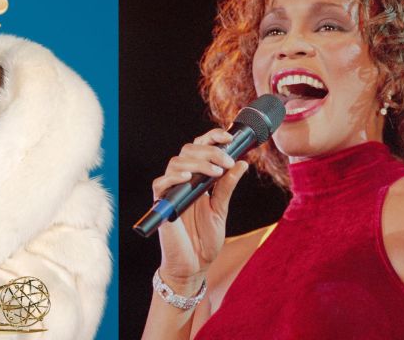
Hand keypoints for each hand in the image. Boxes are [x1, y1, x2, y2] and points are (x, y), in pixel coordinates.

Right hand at [152, 128, 248, 293]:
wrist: (194, 266)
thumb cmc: (204, 240)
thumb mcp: (221, 209)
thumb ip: (228, 186)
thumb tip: (242, 163)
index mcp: (197, 179)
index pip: (200, 148)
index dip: (212, 137)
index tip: (229, 137)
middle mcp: (183, 181)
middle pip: (189, 150)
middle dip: (210, 151)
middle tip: (226, 162)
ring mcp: (171, 191)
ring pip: (176, 162)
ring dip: (198, 162)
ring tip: (215, 172)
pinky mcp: (161, 203)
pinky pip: (161, 183)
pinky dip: (174, 177)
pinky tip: (188, 177)